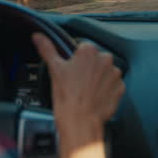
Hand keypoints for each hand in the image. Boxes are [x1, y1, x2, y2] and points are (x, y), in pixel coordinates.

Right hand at [32, 33, 123, 157]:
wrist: (80, 121)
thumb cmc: (66, 96)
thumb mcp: (54, 69)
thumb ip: (47, 49)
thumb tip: (37, 36)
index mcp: (89, 51)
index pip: (83, 49)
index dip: (76, 61)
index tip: (71, 72)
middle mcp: (105, 59)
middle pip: (95, 60)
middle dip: (88, 68)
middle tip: (77, 83)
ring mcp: (114, 74)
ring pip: (105, 72)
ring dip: (98, 79)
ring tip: (85, 92)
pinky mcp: (120, 88)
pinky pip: (113, 85)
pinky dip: (105, 90)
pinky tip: (94, 97)